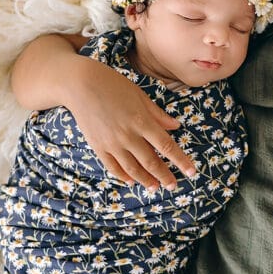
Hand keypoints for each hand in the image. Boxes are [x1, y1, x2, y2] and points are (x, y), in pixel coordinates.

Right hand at [68, 57, 193, 189]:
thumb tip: (176, 126)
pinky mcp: (98, 147)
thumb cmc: (113, 85)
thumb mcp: (140, 95)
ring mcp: (112, 144)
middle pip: (151, 162)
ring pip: (133, 169)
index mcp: (142, 121)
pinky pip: (113, 167)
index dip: (181, 161)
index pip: (167, 146)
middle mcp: (128, 136)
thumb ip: (158, 114)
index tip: (192, 172)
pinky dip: (123, 176)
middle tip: (173, 186)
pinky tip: (132, 181)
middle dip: (165, 176)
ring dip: (146, 180)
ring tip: (155, 188)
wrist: (80, 85)